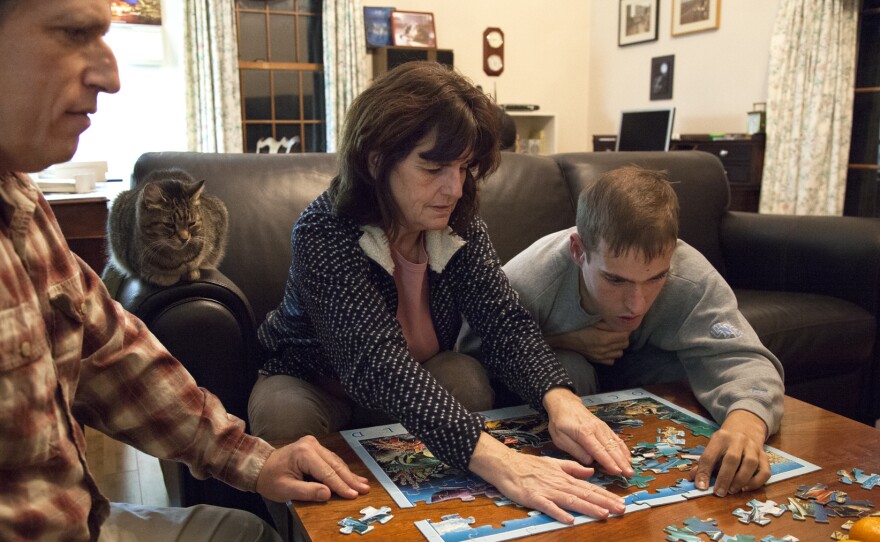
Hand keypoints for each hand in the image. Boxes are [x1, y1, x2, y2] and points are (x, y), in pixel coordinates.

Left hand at [256, 435, 370, 502]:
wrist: (260, 467)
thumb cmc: (270, 479)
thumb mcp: (286, 490)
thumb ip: (307, 492)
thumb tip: (328, 494)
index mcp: (303, 453)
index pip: (327, 472)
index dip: (341, 485)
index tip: (353, 495)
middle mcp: (311, 445)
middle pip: (335, 465)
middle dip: (350, 479)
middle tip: (364, 489)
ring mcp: (314, 444)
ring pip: (336, 462)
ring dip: (348, 475)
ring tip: (362, 484)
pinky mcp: (315, 448)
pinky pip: (331, 460)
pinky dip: (341, 470)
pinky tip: (351, 476)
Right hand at [468, 433, 624, 523]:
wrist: (507, 465)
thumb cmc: (529, 465)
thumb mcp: (554, 463)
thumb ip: (573, 467)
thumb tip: (590, 471)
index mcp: (565, 477)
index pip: (590, 487)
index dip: (607, 495)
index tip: (621, 501)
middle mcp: (560, 484)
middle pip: (586, 495)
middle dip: (605, 503)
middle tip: (621, 510)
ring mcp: (548, 491)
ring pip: (572, 501)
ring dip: (588, 508)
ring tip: (603, 514)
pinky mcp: (534, 498)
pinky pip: (548, 507)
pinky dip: (559, 513)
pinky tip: (569, 519)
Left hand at [543, 388, 634, 476]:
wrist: (565, 404)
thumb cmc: (560, 422)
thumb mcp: (560, 438)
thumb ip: (576, 451)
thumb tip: (590, 462)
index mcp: (584, 433)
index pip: (599, 450)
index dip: (608, 462)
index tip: (617, 472)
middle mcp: (597, 429)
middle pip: (611, 448)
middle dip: (621, 463)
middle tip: (630, 475)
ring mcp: (602, 427)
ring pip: (616, 444)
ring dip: (624, 457)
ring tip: (631, 470)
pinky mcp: (605, 427)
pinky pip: (616, 439)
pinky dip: (623, 449)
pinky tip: (628, 458)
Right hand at [545, 322, 628, 365]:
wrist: (564, 340)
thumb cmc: (578, 328)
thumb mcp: (593, 321)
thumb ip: (607, 323)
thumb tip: (619, 321)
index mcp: (604, 338)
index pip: (625, 335)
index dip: (626, 329)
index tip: (622, 325)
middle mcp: (605, 349)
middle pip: (625, 344)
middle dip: (624, 336)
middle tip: (618, 330)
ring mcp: (601, 356)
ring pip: (620, 353)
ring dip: (619, 346)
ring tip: (613, 339)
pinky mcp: (597, 360)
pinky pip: (611, 360)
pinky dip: (612, 355)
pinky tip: (607, 348)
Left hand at [689, 410, 769, 496]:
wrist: (745, 427)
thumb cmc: (725, 443)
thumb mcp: (712, 448)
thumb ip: (703, 464)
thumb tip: (692, 479)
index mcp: (720, 438)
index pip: (709, 456)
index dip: (704, 472)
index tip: (701, 487)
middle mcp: (738, 440)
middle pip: (732, 459)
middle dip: (724, 478)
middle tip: (719, 493)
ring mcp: (753, 447)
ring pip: (750, 464)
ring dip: (740, 480)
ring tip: (732, 491)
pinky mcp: (764, 455)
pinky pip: (765, 471)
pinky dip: (756, 482)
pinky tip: (746, 488)